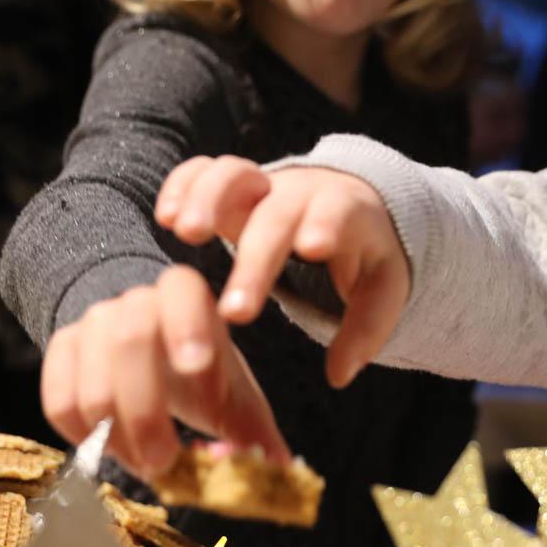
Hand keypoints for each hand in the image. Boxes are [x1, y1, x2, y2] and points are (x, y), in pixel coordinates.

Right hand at [41, 265, 289, 477]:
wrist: (149, 354)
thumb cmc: (202, 378)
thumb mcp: (236, 399)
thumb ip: (257, 437)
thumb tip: (284, 476)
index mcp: (188, 298)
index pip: (181, 289)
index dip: (187, 324)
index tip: (197, 365)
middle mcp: (137, 301)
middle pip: (129, 338)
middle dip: (145, 409)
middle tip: (164, 460)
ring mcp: (93, 324)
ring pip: (90, 375)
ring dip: (115, 432)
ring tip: (143, 466)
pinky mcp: (62, 352)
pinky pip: (57, 396)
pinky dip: (80, 434)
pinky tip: (108, 453)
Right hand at [156, 155, 408, 387]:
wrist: (343, 204)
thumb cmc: (362, 254)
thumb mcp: (381, 289)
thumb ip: (365, 330)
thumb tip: (339, 376)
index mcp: (347, 212)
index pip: (337, 214)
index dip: (325, 224)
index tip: (310, 248)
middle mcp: (301, 192)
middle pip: (277, 214)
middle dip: (254, 259)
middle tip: (235, 315)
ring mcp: (262, 183)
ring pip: (233, 174)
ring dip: (207, 198)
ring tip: (184, 232)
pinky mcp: (230, 184)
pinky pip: (203, 170)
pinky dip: (183, 184)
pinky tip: (166, 216)